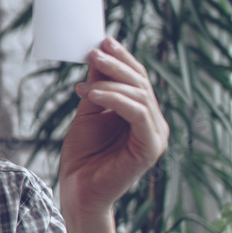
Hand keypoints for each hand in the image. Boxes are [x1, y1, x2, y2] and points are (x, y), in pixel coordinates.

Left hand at [59, 37, 168, 217]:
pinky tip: (92, 95)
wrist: (77, 191)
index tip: (102, 41)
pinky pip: (138, 115)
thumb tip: (97, 54)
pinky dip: (115, 100)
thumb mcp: (88, 113)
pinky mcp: (149, 149)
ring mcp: (154, 135)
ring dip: (111, 82)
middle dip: (117, 64)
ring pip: (140, 95)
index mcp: (141, 113)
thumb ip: (96, 87)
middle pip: (141, 83)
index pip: (137, 78)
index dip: (122, 58)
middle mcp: (152, 122)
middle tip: (94, 52)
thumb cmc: (83, 156)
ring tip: (84, 82)